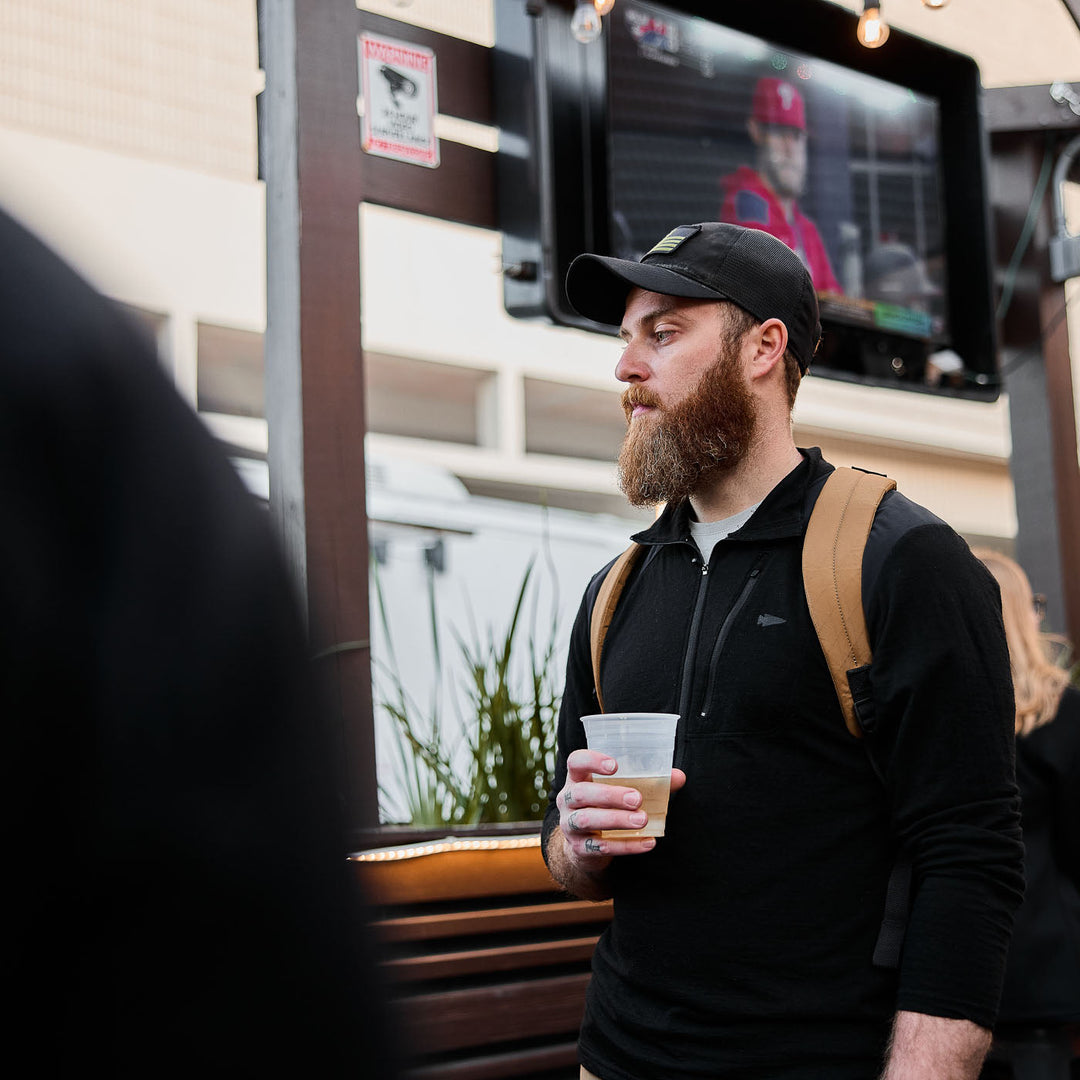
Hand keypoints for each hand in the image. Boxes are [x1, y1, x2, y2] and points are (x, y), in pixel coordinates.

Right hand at [557, 748, 686, 861]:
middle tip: (637, 799)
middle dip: (610, 795)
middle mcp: (567, 799)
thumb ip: (649, 782)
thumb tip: (679, 777)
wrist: (585, 846)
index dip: (591, 761)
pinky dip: (626, 845)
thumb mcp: (620, 790)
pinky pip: (600, 847)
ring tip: (642, 820)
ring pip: (586, 820)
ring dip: (616, 820)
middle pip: (581, 793)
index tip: (615, 766)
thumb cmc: (606, 807)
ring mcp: (569, 825)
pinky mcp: (579, 848)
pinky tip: (647, 842)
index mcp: (577, 778)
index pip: (575, 762)